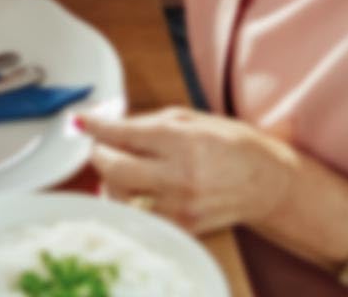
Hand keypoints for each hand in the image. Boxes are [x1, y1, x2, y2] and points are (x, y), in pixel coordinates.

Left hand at [81, 108, 295, 234]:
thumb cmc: (229, 143)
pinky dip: (131, 204)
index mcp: (180, 140)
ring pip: (123, 198)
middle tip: (100, 146)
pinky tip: (136, 191)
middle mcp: (179, 175)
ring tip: (119, 169)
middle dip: (99, 155)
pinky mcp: (185, 228)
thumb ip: (147, 122)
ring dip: (111, 182)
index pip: (122, 133)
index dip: (95, 126)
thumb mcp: (189, 118)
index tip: (80, 121)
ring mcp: (181, 206)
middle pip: (114, 170)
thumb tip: (109, 124)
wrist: (267, 183)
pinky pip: (142, 217)